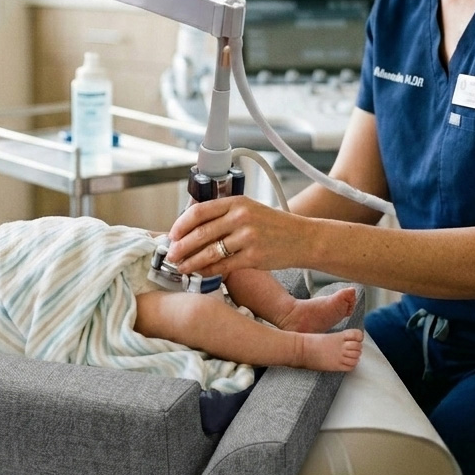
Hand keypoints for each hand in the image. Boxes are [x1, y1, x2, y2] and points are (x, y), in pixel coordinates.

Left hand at [166, 196, 305, 275]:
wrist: (303, 238)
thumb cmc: (274, 226)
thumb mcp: (249, 209)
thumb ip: (223, 214)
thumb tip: (191, 227)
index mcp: (237, 201)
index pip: (199, 211)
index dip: (181, 224)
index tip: (173, 234)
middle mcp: (241, 217)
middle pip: (201, 232)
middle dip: (181, 246)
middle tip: (171, 254)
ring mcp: (248, 237)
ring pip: (209, 252)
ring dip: (191, 261)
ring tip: (181, 266)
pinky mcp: (254, 257)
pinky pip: (223, 266)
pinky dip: (208, 271)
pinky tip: (200, 273)